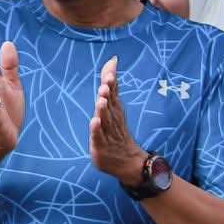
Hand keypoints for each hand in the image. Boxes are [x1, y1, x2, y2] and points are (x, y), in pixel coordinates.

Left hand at [89, 57, 146, 184]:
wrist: (129, 163)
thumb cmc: (117, 132)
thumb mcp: (113, 108)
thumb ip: (111, 86)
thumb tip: (112, 61)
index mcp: (115, 110)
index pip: (113, 93)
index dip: (111, 81)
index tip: (111, 67)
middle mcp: (113, 120)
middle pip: (110, 105)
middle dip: (108, 93)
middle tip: (106, 82)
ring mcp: (108, 133)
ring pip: (105, 120)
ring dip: (103, 109)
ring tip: (101, 99)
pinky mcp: (101, 146)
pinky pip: (99, 137)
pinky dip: (97, 129)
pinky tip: (94, 121)